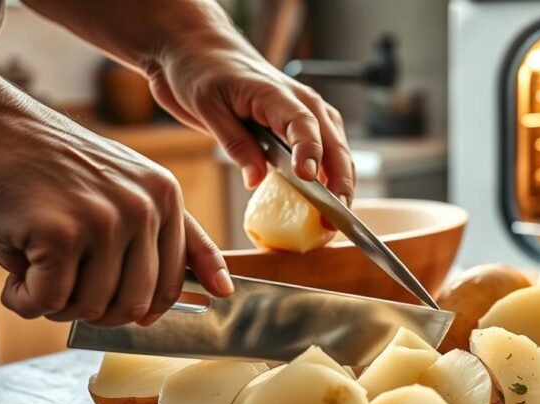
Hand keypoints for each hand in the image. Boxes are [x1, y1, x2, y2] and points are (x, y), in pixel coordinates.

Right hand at [0, 99, 232, 326]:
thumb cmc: (48, 162)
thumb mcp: (125, 183)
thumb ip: (169, 232)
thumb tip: (222, 291)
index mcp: (164, 196)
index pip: (177, 278)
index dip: (152, 306)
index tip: (140, 318)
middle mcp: (143, 207)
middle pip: (134, 304)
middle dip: (94, 308)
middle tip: (62, 283)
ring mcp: (105, 219)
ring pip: (91, 307)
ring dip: (53, 301)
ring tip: (33, 263)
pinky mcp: (60, 233)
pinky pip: (48, 301)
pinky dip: (23, 298)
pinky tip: (12, 262)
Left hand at [145, 29, 354, 202]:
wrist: (198, 49)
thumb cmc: (200, 70)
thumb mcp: (208, 109)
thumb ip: (236, 144)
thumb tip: (256, 180)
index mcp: (276, 93)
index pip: (304, 125)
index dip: (309, 153)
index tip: (308, 180)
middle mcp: (301, 101)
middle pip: (333, 143)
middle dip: (339, 181)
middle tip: (334, 217)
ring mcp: (305, 111)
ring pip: (337, 149)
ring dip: (341, 182)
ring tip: (335, 218)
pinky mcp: (299, 123)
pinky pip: (325, 150)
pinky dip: (329, 176)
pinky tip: (325, 200)